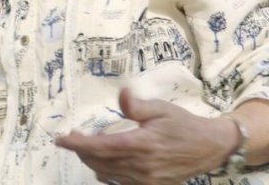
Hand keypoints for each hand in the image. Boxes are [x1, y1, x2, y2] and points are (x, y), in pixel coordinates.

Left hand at [55, 88, 238, 183]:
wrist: (209, 147)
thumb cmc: (183, 123)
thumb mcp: (161, 108)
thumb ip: (136, 105)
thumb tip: (121, 93)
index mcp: (141, 144)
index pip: (100, 147)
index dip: (77, 144)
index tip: (60, 139)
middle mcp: (141, 166)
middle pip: (99, 161)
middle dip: (80, 150)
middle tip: (72, 136)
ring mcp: (146, 180)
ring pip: (106, 173)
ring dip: (92, 160)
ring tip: (87, 146)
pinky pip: (119, 182)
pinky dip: (106, 172)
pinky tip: (105, 161)